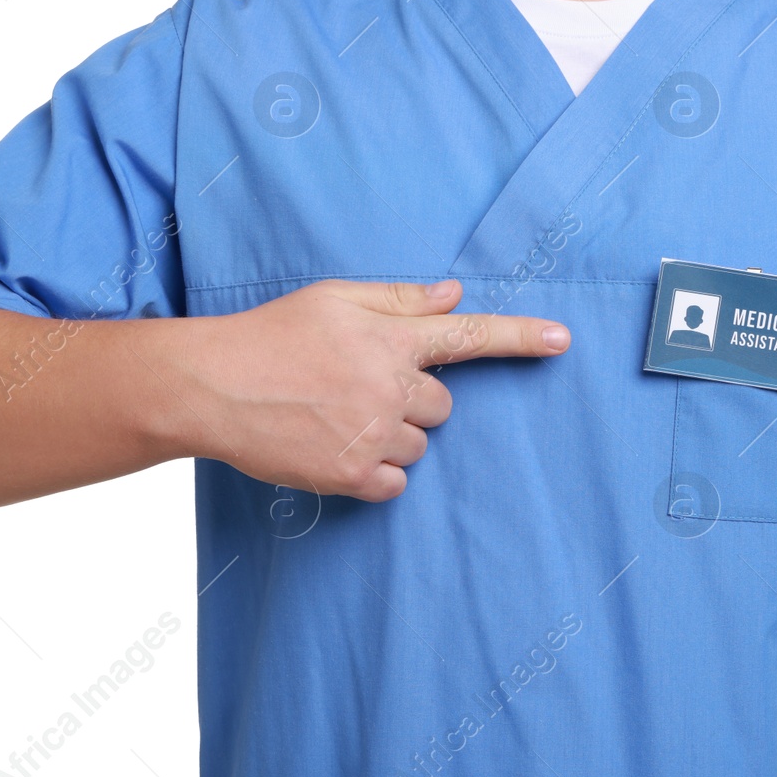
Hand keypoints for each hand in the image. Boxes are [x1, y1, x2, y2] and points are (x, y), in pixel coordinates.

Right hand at [184, 279, 569, 501]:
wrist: (213, 386)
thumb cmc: (270, 335)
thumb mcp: (334, 298)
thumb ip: (398, 299)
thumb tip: (453, 294)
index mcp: (390, 338)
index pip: (470, 335)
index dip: (522, 336)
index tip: (563, 341)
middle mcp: (390, 386)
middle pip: (443, 405)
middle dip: (413, 398)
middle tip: (360, 387)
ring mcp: (372, 434)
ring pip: (418, 444)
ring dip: (391, 434)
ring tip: (336, 416)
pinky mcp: (350, 475)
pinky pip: (393, 482)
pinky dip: (374, 471)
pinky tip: (335, 447)